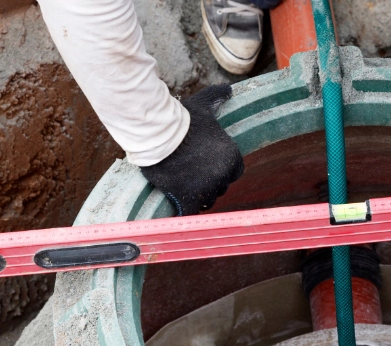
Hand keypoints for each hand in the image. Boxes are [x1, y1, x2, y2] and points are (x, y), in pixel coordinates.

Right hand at [141, 84, 243, 215]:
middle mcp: (223, 175)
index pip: (234, 172)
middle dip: (210, 183)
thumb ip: (217, 97)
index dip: (222, 171)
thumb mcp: (202, 105)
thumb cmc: (180, 119)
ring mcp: (206, 188)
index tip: (207, 166)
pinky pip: (191, 211)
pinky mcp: (188, 198)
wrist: (156, 131)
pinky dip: (185, 210)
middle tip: (192, 173)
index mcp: (232, 157)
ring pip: (207, 199)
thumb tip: (228, 88)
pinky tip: (178, 203)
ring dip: (198, 195)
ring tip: (183, 184)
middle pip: (221, 187)